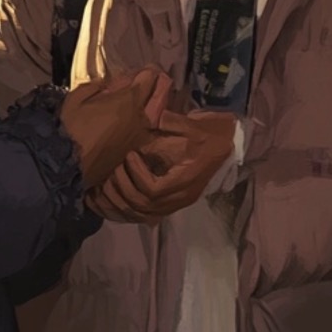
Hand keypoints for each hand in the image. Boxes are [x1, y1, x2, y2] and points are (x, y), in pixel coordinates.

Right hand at [60, 66, 170, 186]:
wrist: (68, 165)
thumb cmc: (71, 128)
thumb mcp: (76, 98)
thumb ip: (95, 87)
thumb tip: (107, 85)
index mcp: (128, 100)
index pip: (148, 79)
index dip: (147, 72)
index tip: (146, 69)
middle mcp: (140, 117)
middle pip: (158, 96)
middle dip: (159, 85)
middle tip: (155, 80)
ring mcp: (140, 135)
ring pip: (155, 115)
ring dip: (154, 106)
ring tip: (148, 102)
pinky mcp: (135, 151)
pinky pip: (146, 131)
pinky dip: (146, 123)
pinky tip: (137, 122)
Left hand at [86, 110, 235, 223]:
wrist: (226, 146)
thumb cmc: (209, 135)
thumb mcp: (193, 125)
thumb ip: (170, 123)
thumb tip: (146, 116)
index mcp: (185, 180)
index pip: (153, 190)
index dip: (136, 175)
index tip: (129, 154)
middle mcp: (179, 198)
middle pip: (142, 206)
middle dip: (121, 188)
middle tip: (111, 168)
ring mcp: (174, 204)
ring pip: (138, 215)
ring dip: (118, 202)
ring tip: (105, 183)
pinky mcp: (167, 205)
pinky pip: (140, 216)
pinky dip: (122, 210)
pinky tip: (108, 198)